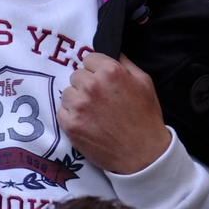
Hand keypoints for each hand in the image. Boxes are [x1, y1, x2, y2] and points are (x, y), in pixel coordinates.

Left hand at [58, 53, 171, 174]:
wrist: (143, 155)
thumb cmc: (146, 118)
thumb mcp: (145, 83)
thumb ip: (126, 63)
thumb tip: (112, 52)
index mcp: (110, 71)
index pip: (88, 59)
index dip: (96, 70)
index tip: (102, 81)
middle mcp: (92, 85)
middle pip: (76, 75)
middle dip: (86, 85)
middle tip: (99, 100)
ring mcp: (79, 106)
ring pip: (67, 93)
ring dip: (77, 101)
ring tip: (93, 113)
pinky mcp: (71, 125)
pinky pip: (62, 112)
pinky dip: (71, 117)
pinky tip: (86, 124)